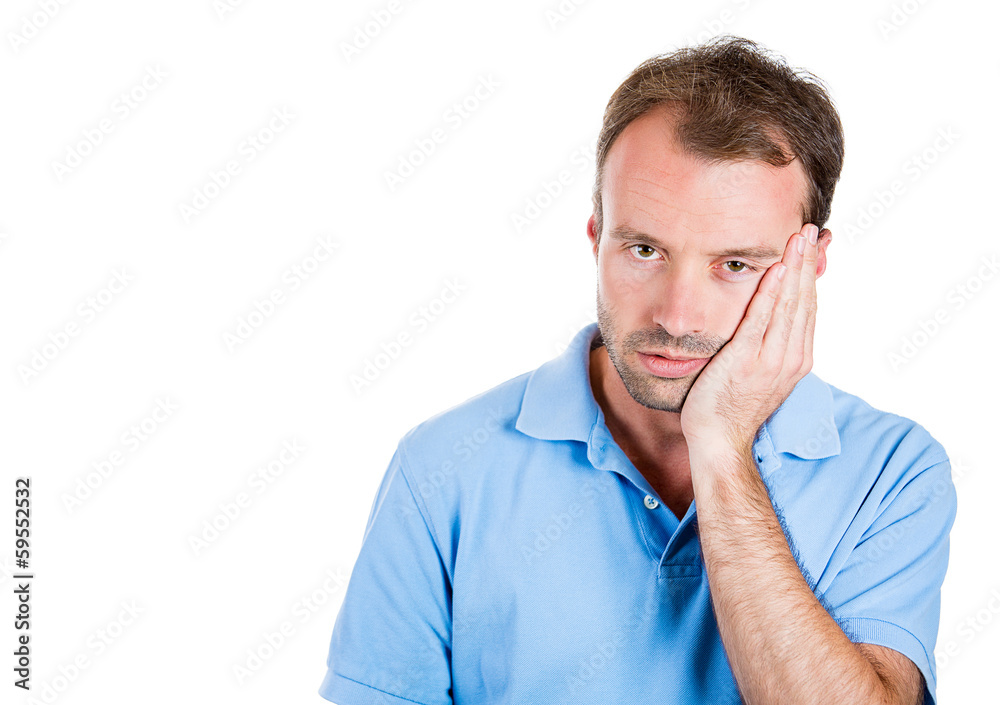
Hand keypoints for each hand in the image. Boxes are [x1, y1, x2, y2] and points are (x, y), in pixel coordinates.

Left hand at [679, 223, 826, 455]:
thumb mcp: (760, 371)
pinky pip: (762, 320)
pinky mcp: (747, 360)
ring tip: (798, 237)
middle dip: (808, 262)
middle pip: (805, 300)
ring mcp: (772, 359)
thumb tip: (770, 319)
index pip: (808, 307)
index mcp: (796, 358)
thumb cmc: (731, 406)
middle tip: (810, 229)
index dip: (811, 274)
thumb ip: (769, 344)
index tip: (812, 246)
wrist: (720, 440)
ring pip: (789, 304)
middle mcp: (791, 357)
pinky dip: (771, 293)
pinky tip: (776, 269)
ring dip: (795, 268)